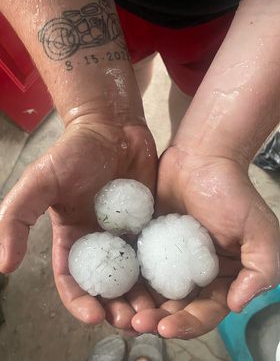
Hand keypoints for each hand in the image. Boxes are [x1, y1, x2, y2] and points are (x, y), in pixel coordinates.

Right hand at [0, 117, 157, 329]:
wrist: (111, 127)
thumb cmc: (73, 152)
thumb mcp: (39, 183)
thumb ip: (16, 220)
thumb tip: (4, 266)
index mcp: (72, 238)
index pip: (72, 280)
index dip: (81, 301)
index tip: (95, 315)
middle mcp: (100, 241)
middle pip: (108, 284)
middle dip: (116, 306)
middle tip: (131, 321)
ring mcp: (126, 233)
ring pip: (135, 274)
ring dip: (141, 296)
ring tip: (152, 311)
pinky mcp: (149, 222)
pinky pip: (156, 252)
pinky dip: (160, 271)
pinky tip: (169, 284)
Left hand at [131, 145, 279, 337]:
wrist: (200, 158)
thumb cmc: (232, 191)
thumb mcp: (259, 230)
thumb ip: (260, 269)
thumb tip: (238, 304)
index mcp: (221, 276)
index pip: (205, 311)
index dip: (187, 323)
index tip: (166, 326)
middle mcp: (193, 272)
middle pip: (174, 306)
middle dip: (157, 319)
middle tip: (137, 323)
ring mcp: (168, 258)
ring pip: (152, 291)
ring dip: (138, 306)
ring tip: (121, 313)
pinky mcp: (149, 242)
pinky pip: (136, 266)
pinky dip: (127, 280)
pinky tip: (114, 287)